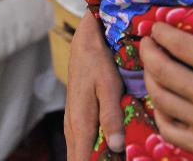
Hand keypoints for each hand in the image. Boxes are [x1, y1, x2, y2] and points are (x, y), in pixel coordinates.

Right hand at [64, 10, 123, 160]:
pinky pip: (81, 143)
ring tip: (115, 156)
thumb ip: (111, 116)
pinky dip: (92, 150)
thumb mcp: (109, 86)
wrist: (84, 43)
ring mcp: (72, 123)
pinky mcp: (75, 117)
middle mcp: (72, 127)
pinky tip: (107, 150)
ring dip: (95, 157)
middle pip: (79, 160)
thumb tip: (116, 147)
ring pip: (79, 152)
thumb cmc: (98, 63)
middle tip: (120, 158)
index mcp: (81, 123)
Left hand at [140, 0, 192, 160]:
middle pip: (162, 70)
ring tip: (151, 67)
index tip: (156, 27)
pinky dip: (158, 113)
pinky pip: (168, 130)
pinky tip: (161, 101)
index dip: (161, 33)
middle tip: (147, 43)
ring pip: (160, 98)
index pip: (180, 45)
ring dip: (149, 78)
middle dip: (148, 52)